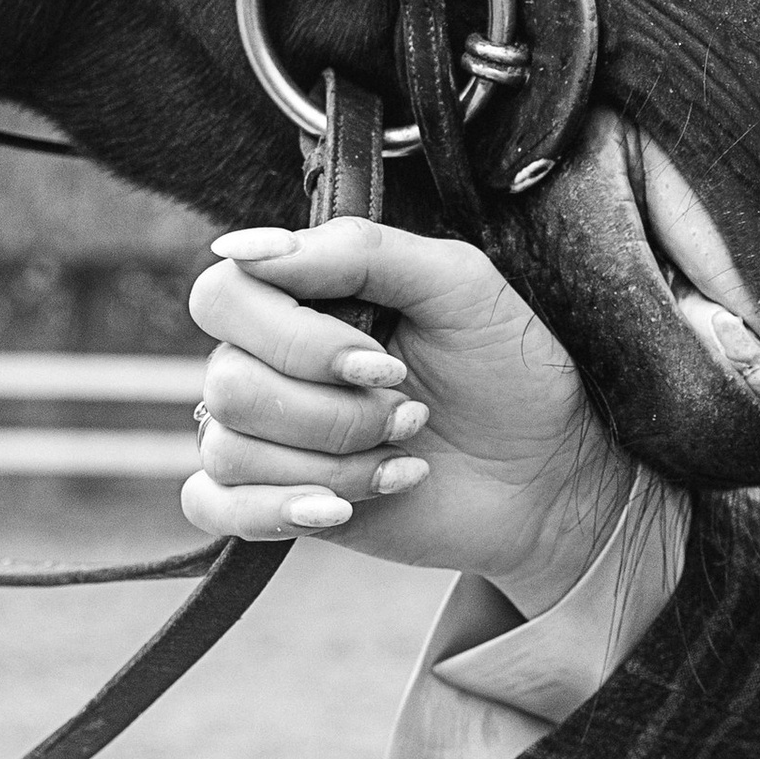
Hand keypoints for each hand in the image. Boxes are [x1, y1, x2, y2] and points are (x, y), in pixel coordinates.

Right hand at [182, 219, 637, 607]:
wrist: (547, 473)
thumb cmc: (509, 367)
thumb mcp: (456, 282)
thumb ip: (357, 250)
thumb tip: (240, 249)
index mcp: (302, 294)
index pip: (222, 295)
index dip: (292, 337)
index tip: (381, 362)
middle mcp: (268, 359)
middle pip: (227, 381)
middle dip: (332, 412)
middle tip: (410, 413)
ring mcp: (265, 432)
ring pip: (231, 448)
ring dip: (334, 462)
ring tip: (404, 454)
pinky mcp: (269, 502)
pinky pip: (212, 504)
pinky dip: (277, 509)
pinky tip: (343, 508)